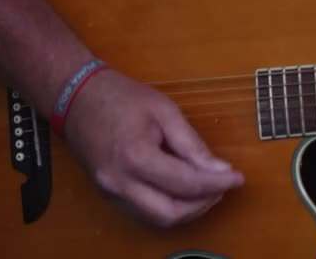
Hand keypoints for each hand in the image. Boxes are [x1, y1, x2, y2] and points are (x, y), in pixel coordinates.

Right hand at [63, 68, 243, 226]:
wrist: (77, 97)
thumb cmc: (121, 97)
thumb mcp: (165, 111)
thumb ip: (192, 144)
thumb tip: (219, 170)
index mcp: (135, 157)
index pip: (186, 184)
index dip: (217, 184)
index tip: (238, 178)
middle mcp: (120, 182)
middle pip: (170, 214)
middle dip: (203, 205)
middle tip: (223, 187)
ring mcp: (111, 192)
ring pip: (157, 219)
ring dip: (187, 210)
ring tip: (207, 189)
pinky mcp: (109, 194)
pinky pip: (145, 212)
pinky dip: (169, 207)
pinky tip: (184, 191)